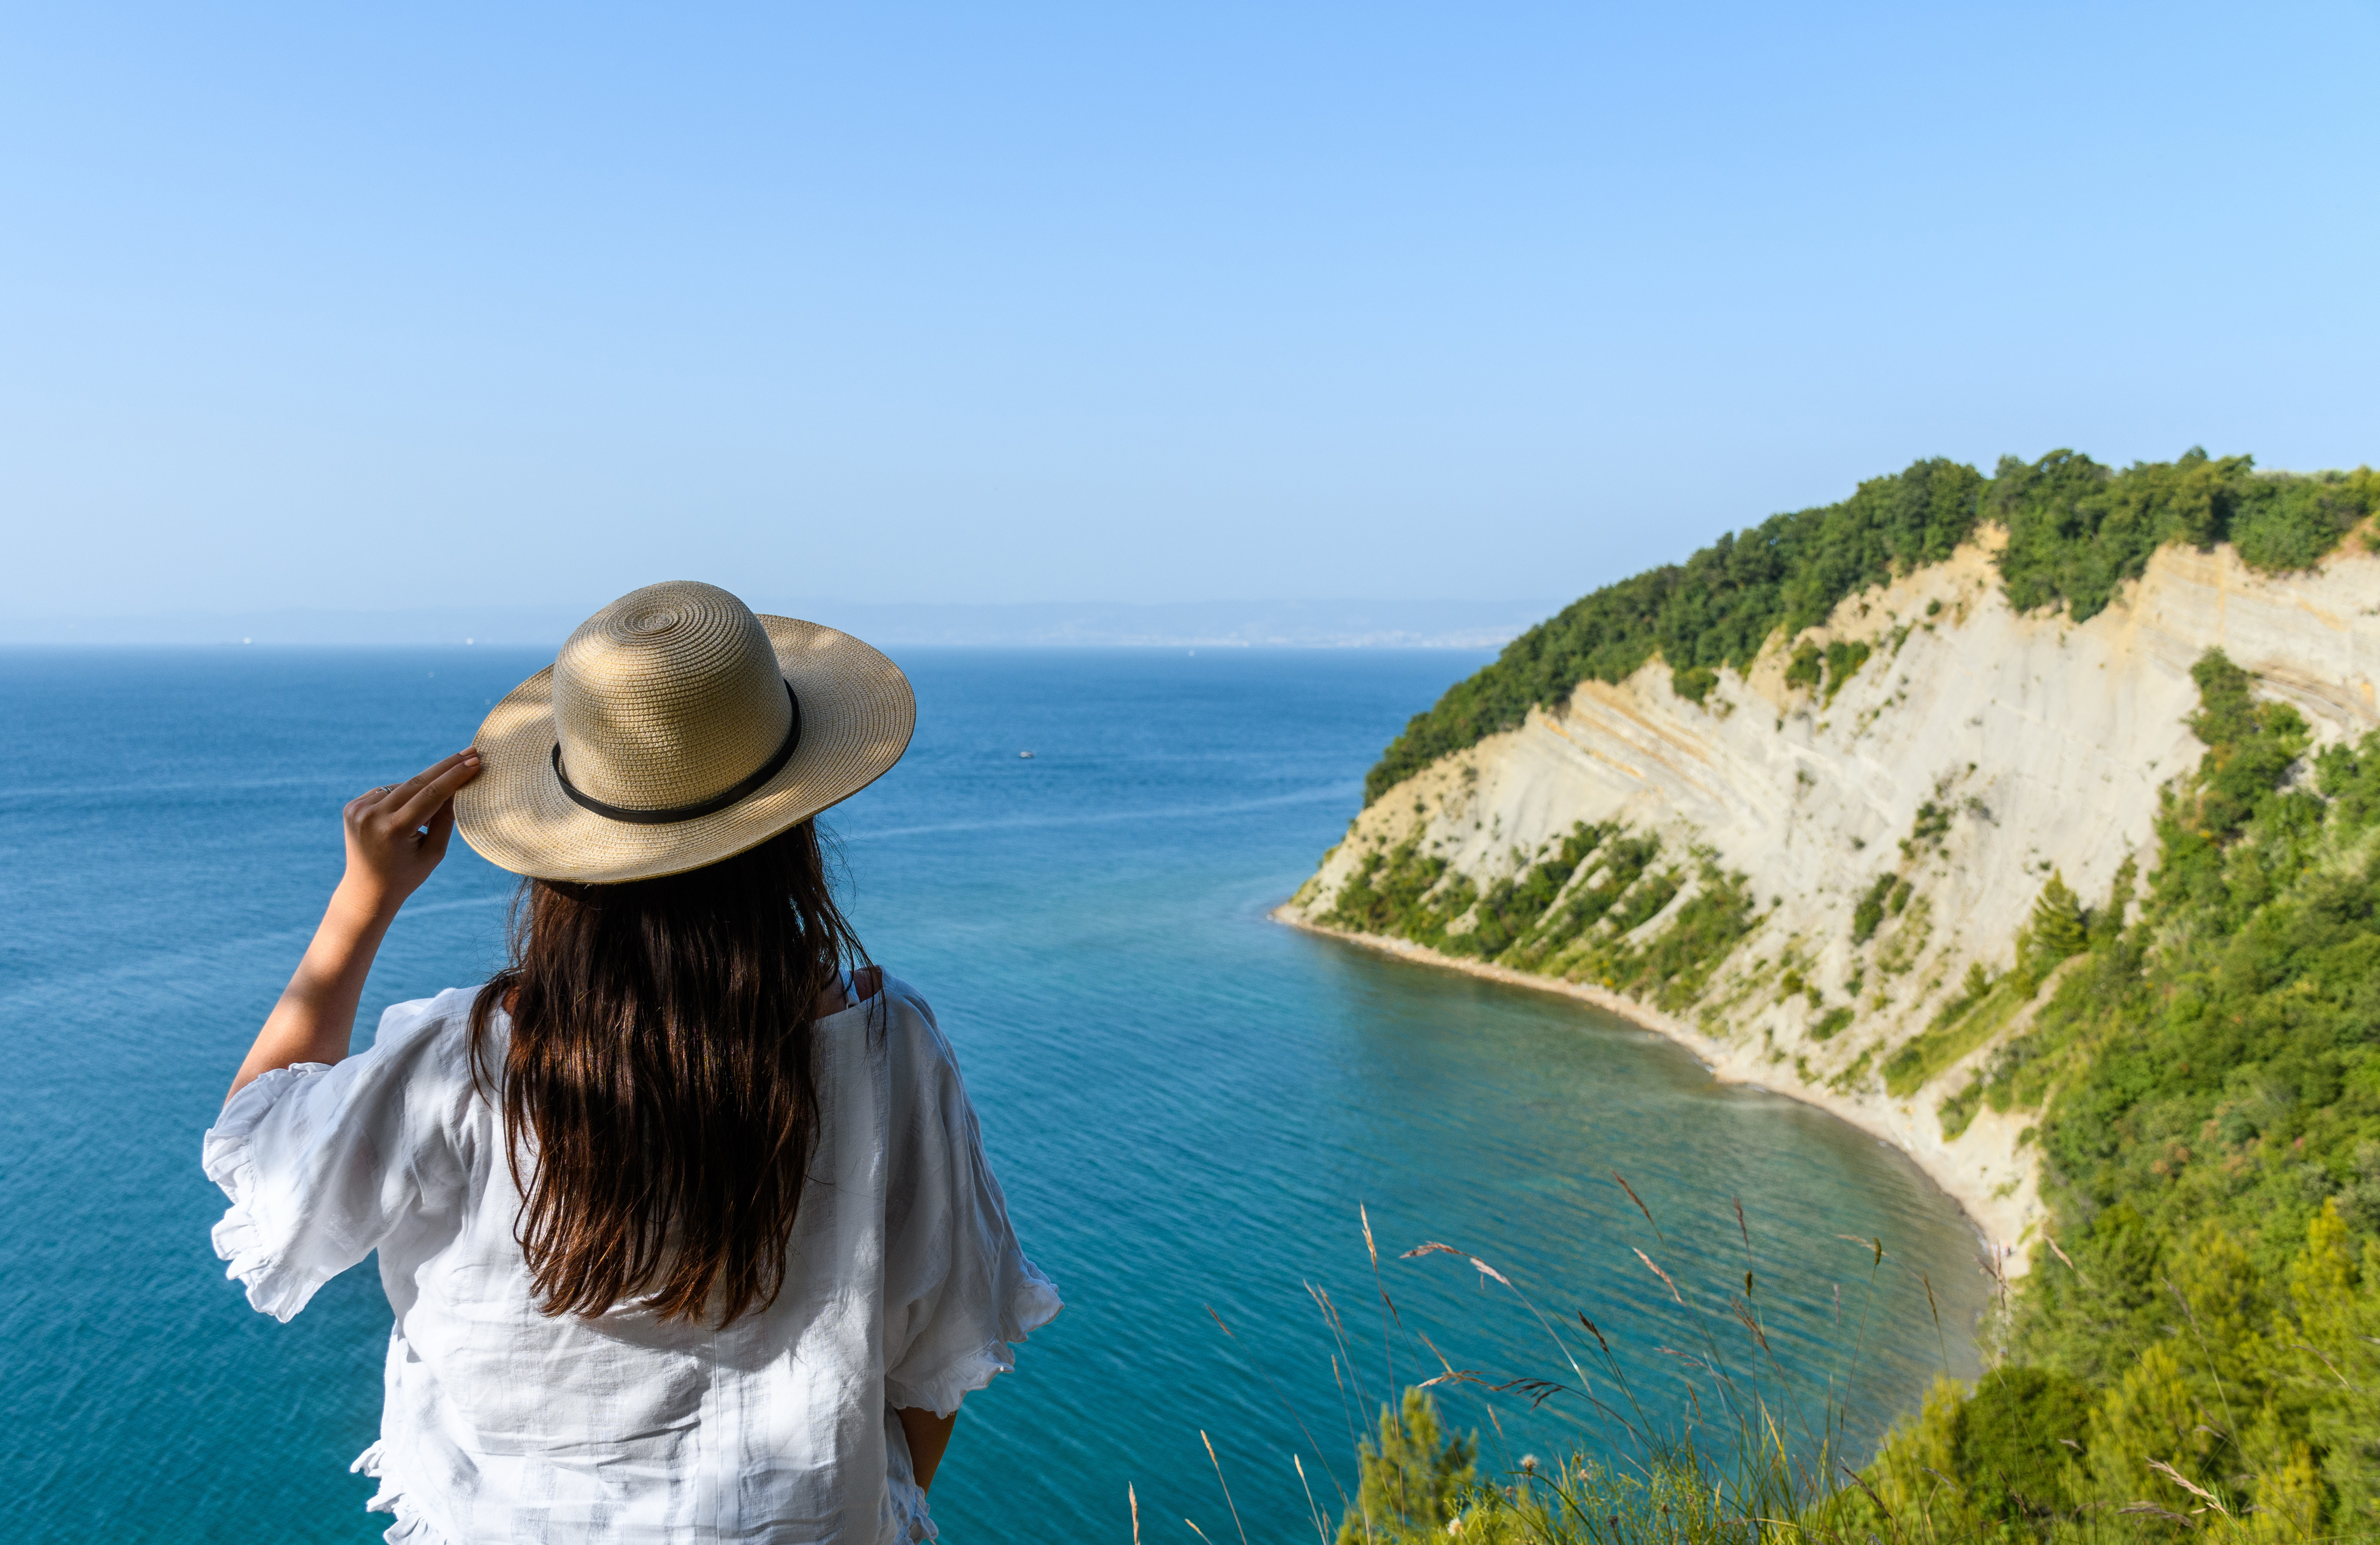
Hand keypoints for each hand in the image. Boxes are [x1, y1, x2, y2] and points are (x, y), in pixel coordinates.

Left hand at [340, 750, 481, 911]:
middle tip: (469, 752)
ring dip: (423, 788)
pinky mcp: (352, 807)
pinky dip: (402, 796)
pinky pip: (387, 792)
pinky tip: (408, 813)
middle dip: (445, 767)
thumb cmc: (407, 875)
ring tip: (434, 805)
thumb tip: (458, 788)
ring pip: (402, 786)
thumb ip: (445, 819)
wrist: (366, 891)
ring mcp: (358, 810)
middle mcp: (372, 816)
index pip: (431, 794)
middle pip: (416, 782)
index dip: (455, 776)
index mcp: (393, 830)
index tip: (475, 761)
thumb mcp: (434, 852)